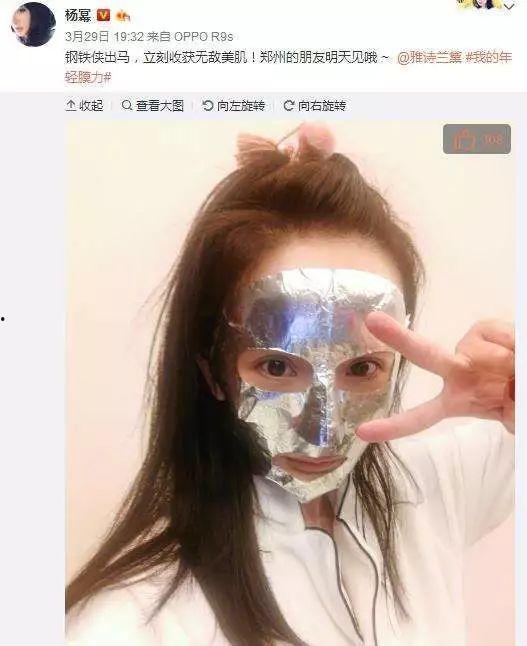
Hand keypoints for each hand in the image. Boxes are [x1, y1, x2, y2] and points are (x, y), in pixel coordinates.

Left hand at [356, 312, 514, 440]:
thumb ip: (509, 414)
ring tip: (519, 371)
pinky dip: (510, 341)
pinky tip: (517, 350)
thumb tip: (512, 396)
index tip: (362, 432)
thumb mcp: (514, 415)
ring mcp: (470, 351)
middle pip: (426, 354)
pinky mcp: (485, 331)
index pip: (422, 417)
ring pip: (476, 349)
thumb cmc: (518, 397)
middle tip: (372, 320)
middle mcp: (458, 373)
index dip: (394, 426)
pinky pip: (492, 333)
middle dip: (400, 339)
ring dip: (505, 360)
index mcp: (459, 400)